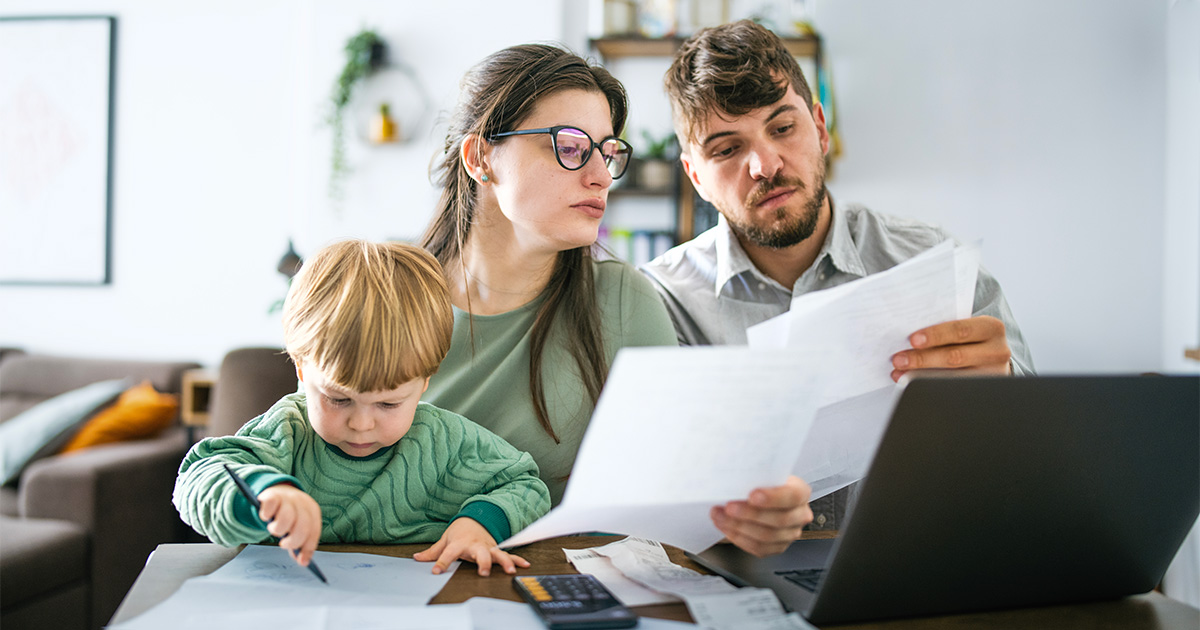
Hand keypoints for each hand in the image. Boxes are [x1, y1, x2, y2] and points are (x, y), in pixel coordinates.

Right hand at [257, 484, 322, 567]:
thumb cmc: (290, 514)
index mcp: (312, 511)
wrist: (278, 491)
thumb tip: (302, 561)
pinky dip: (266, 515)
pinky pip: (270, 508)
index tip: (302, 562)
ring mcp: (288, 497)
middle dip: (293, 541)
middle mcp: (302, 503)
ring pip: (286, 519)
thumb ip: (300, 543)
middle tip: (284, 545)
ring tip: (274, 528)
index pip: (314, 531)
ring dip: (277, 529)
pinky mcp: (272, 495)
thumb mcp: (297, 526)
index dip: (308, 548)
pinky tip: (266, 516)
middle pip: (303, 527)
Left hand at [413, 518, 530, 576]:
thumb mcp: (444, 540)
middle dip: (482, 562)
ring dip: (504, 562)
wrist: (475, 519)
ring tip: (510, 570)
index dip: (441, 563)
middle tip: (483, 572)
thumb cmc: (459, 532)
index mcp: (459, 543)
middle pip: (479, 554)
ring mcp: (487, 547)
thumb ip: (432, 552)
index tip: (435, 571)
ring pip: (497, 554)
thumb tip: (416, 557)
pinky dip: (517, 559)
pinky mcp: (496, 549)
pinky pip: (508, 554)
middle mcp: (475, 546)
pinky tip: (524, 565)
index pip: (448, 554)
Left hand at [711, 476, 812, 556]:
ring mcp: (790, 533)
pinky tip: (725, 526)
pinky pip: (759, 548)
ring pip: (767, 537)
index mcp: (800, 492)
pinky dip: (739, 538)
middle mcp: (800, 515)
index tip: (752, 495)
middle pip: (779, 520)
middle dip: (750, 514)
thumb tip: (732, 478)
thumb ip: (754, 475)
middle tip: (729, 507)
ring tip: (720, 516)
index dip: (773, 497)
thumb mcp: (762, 472)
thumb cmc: (762, 480)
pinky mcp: (777, 547)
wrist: (761, 493)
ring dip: (739, 527)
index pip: (793, 496)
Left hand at [891, 315, 1011, 381]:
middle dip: (923, 358)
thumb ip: (946, 330)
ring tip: (900, 373)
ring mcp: (993, 374)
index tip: (912, 340)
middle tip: (898, 359)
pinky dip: (928, 387)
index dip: (936, 335)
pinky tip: (911, 383)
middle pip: (955, 356)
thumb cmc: (970, 339)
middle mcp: (997, 351)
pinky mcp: (984, 391)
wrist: (993, 358)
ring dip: (920, 375)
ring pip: (953, 377)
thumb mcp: (966, 328)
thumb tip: (908, 337)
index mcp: (991, 328)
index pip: (961, 330)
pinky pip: (953, 391)